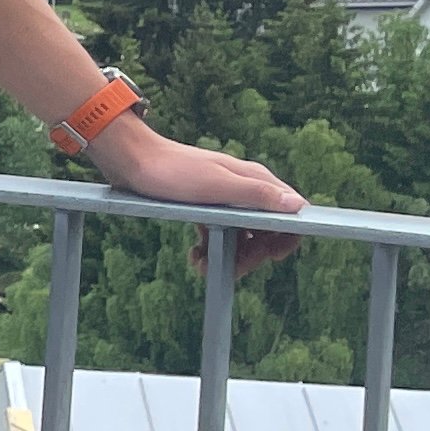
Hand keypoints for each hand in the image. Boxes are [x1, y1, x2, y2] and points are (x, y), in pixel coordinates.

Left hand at [86, 119, 305, 268]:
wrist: (131, 160)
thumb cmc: (172, 170)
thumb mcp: (215, 184)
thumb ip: (256, 194)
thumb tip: (298, 205)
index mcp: (255, 180)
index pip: (291, 212)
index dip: (287, 238)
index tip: (270, 257)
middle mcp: (245, 188)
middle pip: (266, 231)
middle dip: (251, 255)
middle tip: (231, 270)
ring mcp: (225, 198)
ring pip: (241, 236)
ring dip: (228, 256)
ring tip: (200, 266)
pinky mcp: (205, 206)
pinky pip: (219, 233)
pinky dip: (210, 248)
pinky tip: (194, 257)